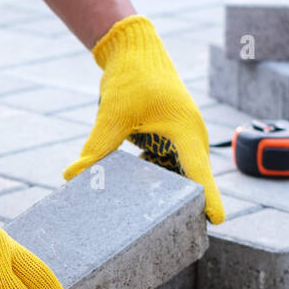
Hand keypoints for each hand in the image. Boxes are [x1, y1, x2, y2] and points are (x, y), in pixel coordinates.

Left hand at [64, 15, 224, 223]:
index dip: (210, 198)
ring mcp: (181, 141)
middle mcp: (190, 140)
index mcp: (186, 132)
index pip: (201, 172)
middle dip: (182, 205)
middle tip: (171, 235)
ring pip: (176, 177)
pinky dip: (151, 180)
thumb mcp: (112, 114)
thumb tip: (71, 175)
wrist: (135, 52)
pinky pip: (164, 168)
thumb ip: (96, 147)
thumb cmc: (132, 78)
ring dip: (163, 194)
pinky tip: (131, 194)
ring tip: (145, 220)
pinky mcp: (168, 142)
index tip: (217, 221)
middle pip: (191, 181)